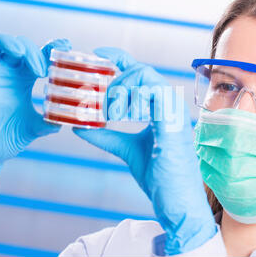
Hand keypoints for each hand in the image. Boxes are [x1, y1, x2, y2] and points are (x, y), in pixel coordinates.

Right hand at [0, 33, 70, 211]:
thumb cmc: (6, 140)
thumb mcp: (34, 128)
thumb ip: (50, 121)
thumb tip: (69, 116)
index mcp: (23, 79)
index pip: (39, 55)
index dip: (52, 47)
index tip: (65, 45)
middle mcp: (6, 71)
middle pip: (21, 45)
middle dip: (33, 52)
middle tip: (42, 69)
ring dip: (10, 41)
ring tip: (20, 53)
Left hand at [72, 47, 216, 254]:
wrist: (176, 202)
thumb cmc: (159, 176)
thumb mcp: (126, 150)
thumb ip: (105, 135)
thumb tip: (79, 125)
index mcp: (160, 108)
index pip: (140, 73)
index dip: (120, 58)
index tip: (99, 54)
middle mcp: (169, 105)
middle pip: (142, 71)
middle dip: (116, 81)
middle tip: (101, 102)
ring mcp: (174, 112)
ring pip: (148, 78)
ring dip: (123, 91)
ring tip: (113, 114)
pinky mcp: (174, 123)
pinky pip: (156, 94)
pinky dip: (137, 100)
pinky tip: (128, 117)